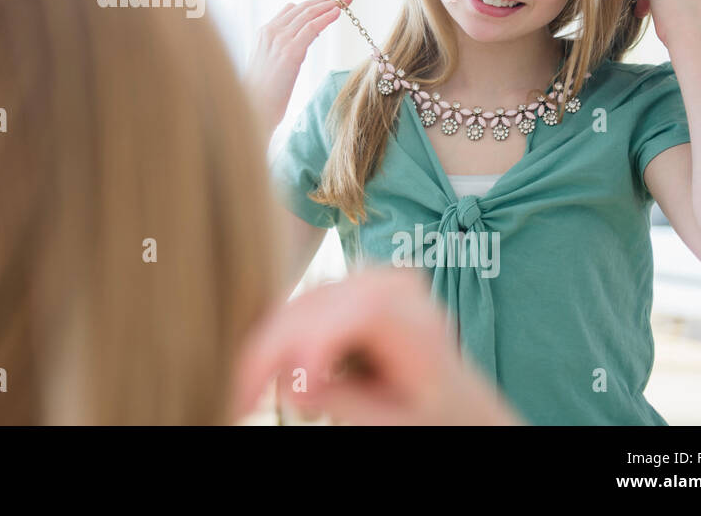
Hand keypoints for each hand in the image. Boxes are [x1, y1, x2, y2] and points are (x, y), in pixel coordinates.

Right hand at [231, 265, 522, 425]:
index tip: (286, 384)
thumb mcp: (395, 422)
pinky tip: (287, 370)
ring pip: (300, 301)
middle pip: (316, 305)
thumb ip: (347, 402)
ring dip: (273, 344)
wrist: (458, 404)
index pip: (357, 313)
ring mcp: (371, 278)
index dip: (312, 340)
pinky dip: (284, 333)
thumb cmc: (433, 418)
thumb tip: (292, 381)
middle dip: (272, 349)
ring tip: (266, 394)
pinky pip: (302, 301)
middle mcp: (395, 287)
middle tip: (242, 398)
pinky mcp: (350, 282)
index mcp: (418, 323)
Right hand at [245, 0, 352, 137]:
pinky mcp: (290, 52)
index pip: (293, 10)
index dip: (314, 3)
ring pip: (308, 14)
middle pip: (303, 8)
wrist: (253, 108)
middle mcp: (271, 31)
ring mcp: (279, 40)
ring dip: (331, 4)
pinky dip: (326, 17)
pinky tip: (338, 12)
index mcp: (264, 32)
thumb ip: (285, 45)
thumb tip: (307, 33)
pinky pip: (311, 28)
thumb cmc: (263, 92)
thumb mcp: (272, 63)